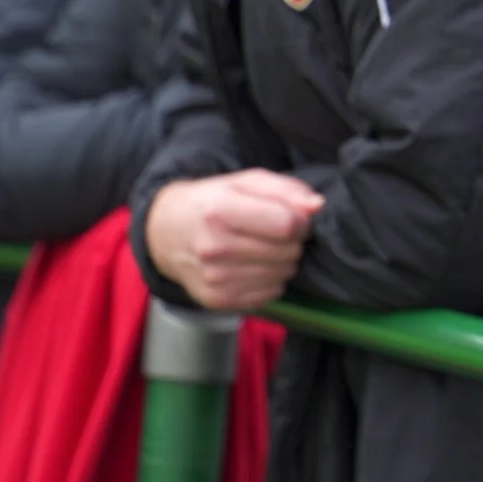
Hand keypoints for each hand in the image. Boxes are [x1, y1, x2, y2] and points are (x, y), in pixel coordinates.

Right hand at [144, 170, 324, 310]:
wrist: (165, 232)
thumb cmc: (212, 201)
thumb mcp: (245, 182)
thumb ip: (286, 189)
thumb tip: (317, 206)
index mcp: (219, 210)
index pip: (287, 225)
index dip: (301, 221)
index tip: (292, 217)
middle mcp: (214, 247)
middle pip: (287, 252)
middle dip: (291, 241)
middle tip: (274, 232)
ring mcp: (214, 278)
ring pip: (282, 275)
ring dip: (282, 261)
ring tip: (261, 248)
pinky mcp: (217, 300)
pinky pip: (269, 294)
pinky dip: (270, 280)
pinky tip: (252, 266)